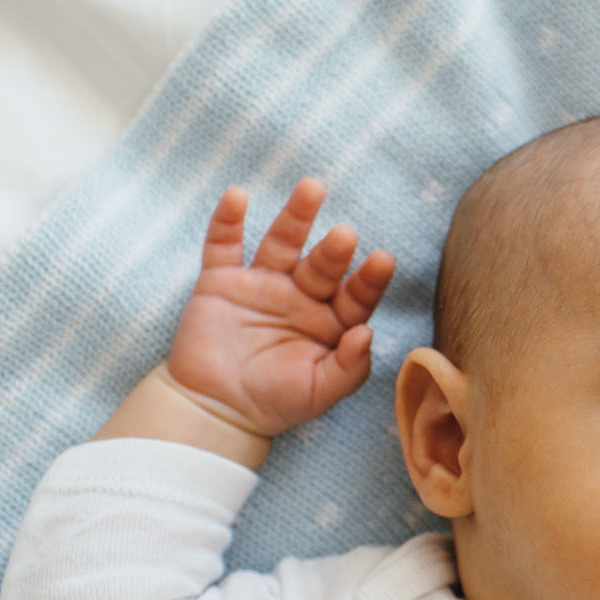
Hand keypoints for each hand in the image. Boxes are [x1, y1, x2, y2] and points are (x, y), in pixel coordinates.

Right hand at [165, 179, 394, 437]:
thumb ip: (348, 367)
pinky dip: (227, 221)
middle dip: (334, 251)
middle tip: (345, 235)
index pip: (356, 295)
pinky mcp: (221, 282)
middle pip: (322, 265)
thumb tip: (367, 332)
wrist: (216, 410)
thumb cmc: (276, 402)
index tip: (383, 261)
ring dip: (295, 216)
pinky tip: (236, 196)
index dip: (369, 280)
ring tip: (312, 188)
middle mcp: (300, 296)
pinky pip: (223, 246)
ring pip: (282, 243)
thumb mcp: (320, 392)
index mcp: (331, 321)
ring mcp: (262, 285)